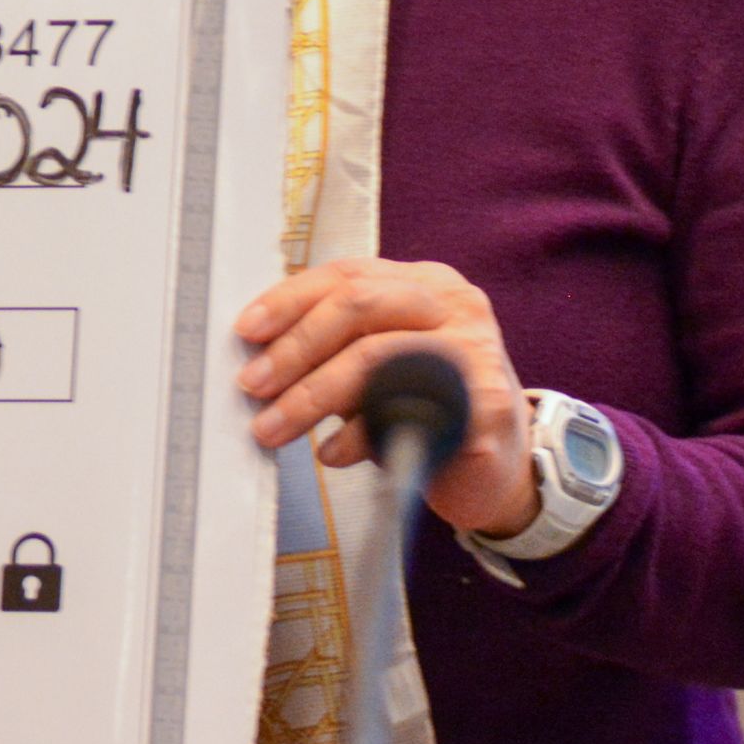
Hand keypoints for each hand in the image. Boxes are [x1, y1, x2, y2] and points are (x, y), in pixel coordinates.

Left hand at [234, 257, 536, 540]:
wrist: (499, 468)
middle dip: (295, 348)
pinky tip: (330, 453)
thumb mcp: (376, 365)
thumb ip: (332, 347)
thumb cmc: (424, 408)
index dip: (289, 299)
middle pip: (359, 306)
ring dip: (312, 397)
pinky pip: (408, 412)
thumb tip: (256, 353)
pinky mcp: (488, 403)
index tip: (245, 331)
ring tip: (273, 429)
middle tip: (252, 387)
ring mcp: (476, 349)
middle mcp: (454, 304)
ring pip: (377, 356)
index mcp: (423, 284)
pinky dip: (360, 435)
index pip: (347, 274)